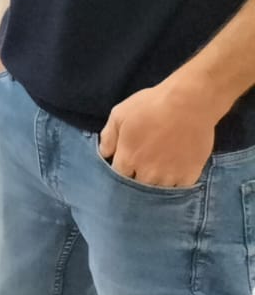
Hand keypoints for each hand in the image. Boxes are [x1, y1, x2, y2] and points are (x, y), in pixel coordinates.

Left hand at [99, 80, 218, 187]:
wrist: (188, 104)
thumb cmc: (151, 105)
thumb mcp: (120, 114)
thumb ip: (109, 136)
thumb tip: (104, 153)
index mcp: (128, 158)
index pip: (118, 175)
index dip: (121, 168)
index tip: (125, 161)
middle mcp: (148, 173)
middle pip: (138, 185)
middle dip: (137, 176)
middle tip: (142, 164)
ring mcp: (170, 176)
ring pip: (158, 190)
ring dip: (156, 182)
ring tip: (159, 167)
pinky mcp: (190, 175)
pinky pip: (179, 189)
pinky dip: (175, 182)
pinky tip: (175, 170)